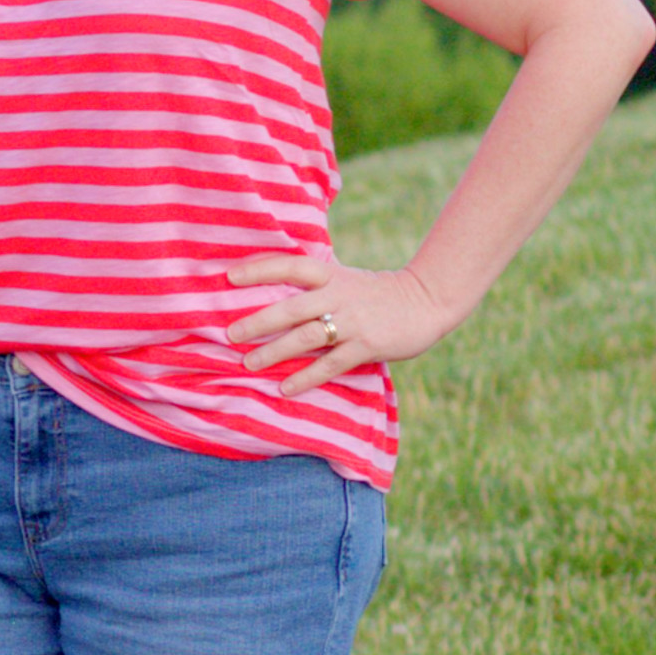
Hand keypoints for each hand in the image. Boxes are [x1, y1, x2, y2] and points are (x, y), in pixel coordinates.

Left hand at [224, 253, 453, 394]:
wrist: (425, 302)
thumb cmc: (376, 293)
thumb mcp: (346, 279)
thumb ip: (316, 286)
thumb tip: (273, 295)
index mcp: (332, 274)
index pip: (290, 266)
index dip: (260, 270)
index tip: (230, 277)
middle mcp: (339, 295)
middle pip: (292, 307)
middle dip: (259, 321)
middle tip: (231, 334)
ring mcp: (353, 322)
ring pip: (307, 336)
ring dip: (275, 351)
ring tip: (249, 363)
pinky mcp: (366, 346)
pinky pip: (330, 364)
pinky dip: (306, 377)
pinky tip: (285, 388)